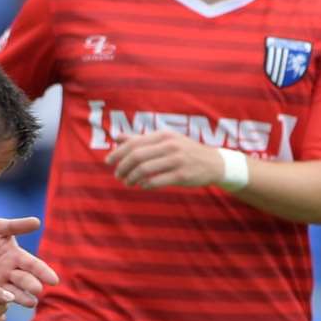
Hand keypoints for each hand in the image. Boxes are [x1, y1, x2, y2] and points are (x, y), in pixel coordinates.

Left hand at [0, 217, 58, 308]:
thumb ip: (16, 226)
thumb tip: (37, 222)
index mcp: (16, 257)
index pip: (33, 265)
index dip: (43, 272)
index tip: (54, 280)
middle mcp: (10, 273)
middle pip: (24, 280)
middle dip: (31, 285)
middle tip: (37, 290)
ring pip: (12, 293)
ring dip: (22, 298)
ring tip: (30, 303)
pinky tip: (4, 312)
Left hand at [106, 130, 230, 189]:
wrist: (213, 163)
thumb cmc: (184, 151)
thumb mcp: (164, 140)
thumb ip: (140, 139)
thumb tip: (117, 137)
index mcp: (163, 135)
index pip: (134, 143)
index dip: (117, 153)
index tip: (108, 162)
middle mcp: (170, 145)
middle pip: (137, 156)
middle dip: (122, 167)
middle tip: (117, 175)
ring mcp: (177, 160)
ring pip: (145, 169)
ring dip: (132, 178)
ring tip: (127, 182)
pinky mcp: (182, 175)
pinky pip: (157, 181)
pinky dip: (145, 184)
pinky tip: (141, 186)